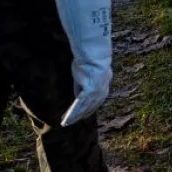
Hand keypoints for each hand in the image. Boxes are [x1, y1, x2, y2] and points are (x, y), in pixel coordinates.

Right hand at [54, 0, 111, 126]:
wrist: (93, 48)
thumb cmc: (90, 50)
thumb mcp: (87, 61)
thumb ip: (84, 68)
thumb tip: (82, 65)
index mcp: (105, 77)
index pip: (99, 93)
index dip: (92, 103)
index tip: (87, 110)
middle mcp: (104, 84)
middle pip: (95, 103)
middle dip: (86, 112)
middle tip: (77, 120)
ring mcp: (99, 88)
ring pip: (87, 107)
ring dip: (78, 116)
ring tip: (69, 123)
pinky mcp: (91, 90)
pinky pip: (81, 105)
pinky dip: (74, 113)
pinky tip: (67, 120)